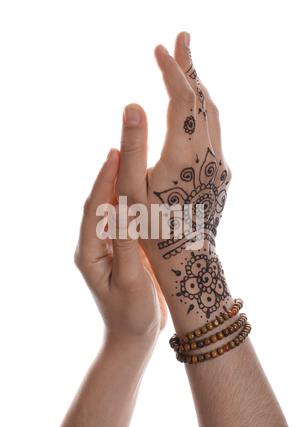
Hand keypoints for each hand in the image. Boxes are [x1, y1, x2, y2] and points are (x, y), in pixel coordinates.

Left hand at [75, 149, 165, 344]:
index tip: (115, 152)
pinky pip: (125, 221)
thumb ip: (126, 244)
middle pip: (100, 203)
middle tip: (124, 144)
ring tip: (132, 156)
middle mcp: (94, 246)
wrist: (133, 339)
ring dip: (120, 184)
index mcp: (89, 253)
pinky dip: (132, 202)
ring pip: (112, 210)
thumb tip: (126, 206)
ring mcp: (108, 248)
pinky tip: (143, 188)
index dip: (104, 179)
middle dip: (110, 174)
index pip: (94, 209)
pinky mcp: (122, 251)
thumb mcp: (130, 281)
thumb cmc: (131, 315)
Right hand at [117, 32, 232, 332]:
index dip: (172, 70)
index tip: (159, 49)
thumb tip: (133, 104)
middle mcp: (208, 155)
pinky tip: (194, 110)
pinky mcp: (221, 174)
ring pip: (214, 115)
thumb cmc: (152, 231)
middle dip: (191, 67)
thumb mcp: (133, 190)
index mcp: (184, 155)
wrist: (187, 261)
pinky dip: (204, 111)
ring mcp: (219, 165)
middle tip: (181, 40)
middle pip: (204, 99)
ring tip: (187, 68)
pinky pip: (216, 132)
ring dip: (200, 88)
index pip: (183, 98)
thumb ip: (133, 146)